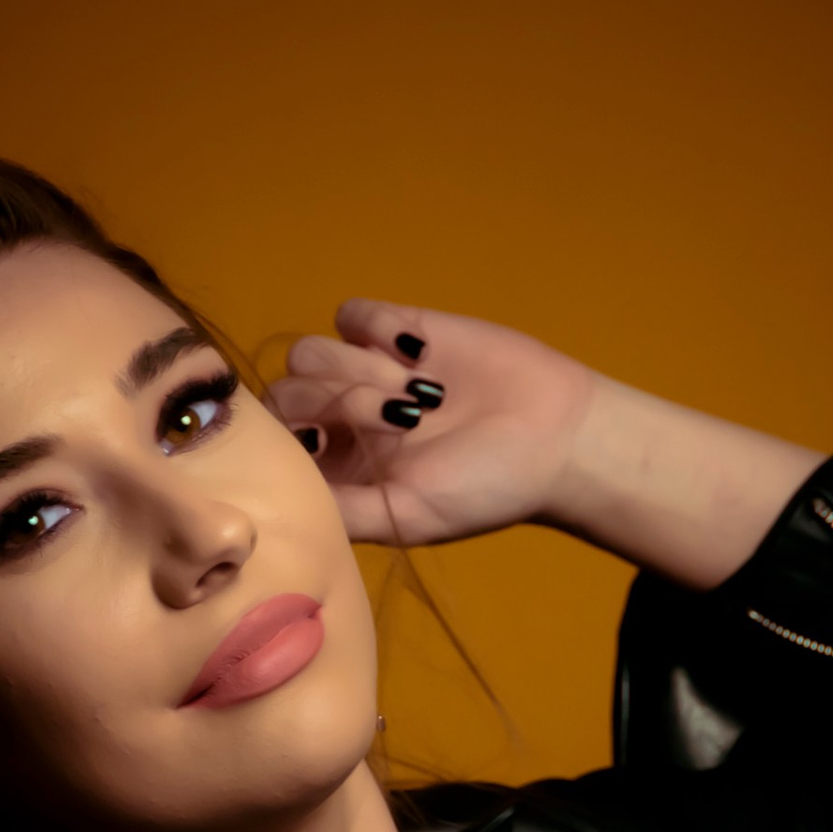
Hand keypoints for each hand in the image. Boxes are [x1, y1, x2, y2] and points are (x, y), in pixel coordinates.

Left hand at [264, 298, 598, 544]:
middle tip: (403, 423)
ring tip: (420, 394)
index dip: (289, 436)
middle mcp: (344, 418)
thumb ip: (342, 511)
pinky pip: (351, 314)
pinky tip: (419, 353)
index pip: (275, 439)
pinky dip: (377, 329)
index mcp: (341, 468)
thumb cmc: (485, 487)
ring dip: (361, 372)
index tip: (332, 443)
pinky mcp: (398, 328)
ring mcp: (368, 369)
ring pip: (313, 351)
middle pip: (290, 389)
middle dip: (340, 403)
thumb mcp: (406, 517)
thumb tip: (280, 501)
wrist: (557, 437)